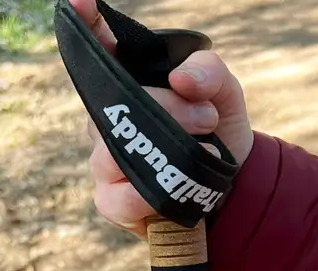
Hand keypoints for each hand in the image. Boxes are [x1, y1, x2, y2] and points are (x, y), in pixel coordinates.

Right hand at [69, 0, 253, 238]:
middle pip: (115, 103)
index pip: (98, 46)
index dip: (86, 22)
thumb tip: (181, 79)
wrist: (232, 188)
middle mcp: (108, 117)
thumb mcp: (224, 92)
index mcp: (129, 82)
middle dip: (166, 106)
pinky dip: (149, 193)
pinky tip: (175, 187)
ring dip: (166, 148)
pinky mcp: (110, 200)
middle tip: (206, 116)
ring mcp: (104, 160)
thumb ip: (208, 72)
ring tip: (206, 148)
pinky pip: (117, 196)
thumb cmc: (216, 131)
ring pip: (114, 150)